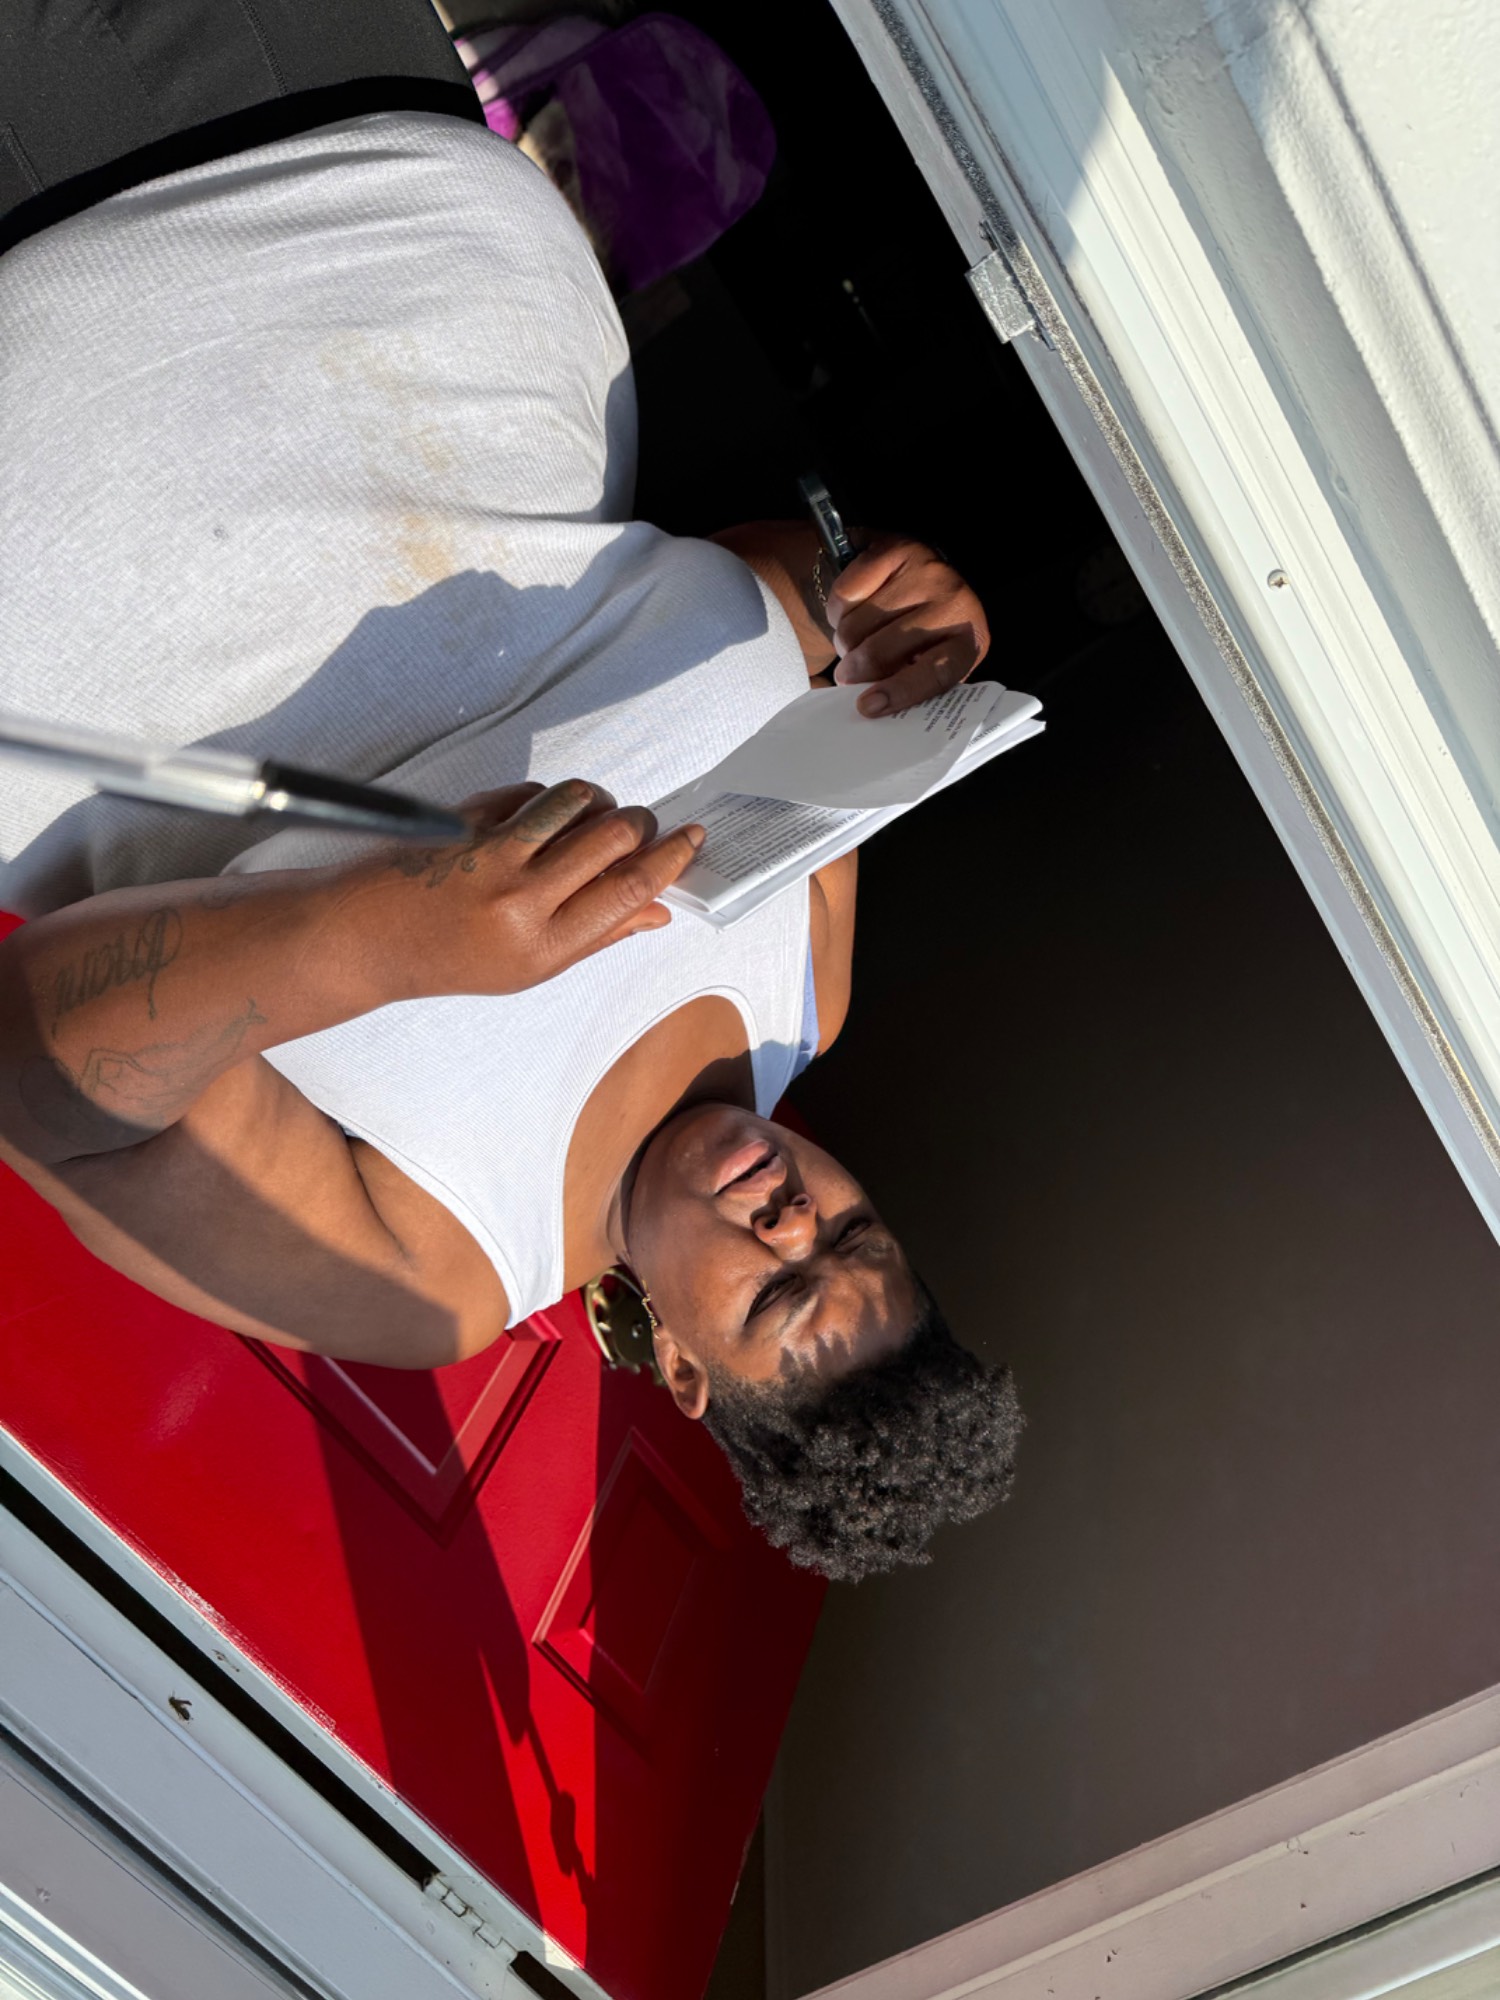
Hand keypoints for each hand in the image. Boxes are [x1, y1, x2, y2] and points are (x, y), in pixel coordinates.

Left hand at [341, 780, 702, 1000]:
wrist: (367, 939)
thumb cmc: (452, 957)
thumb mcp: (531, 966)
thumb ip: (598, 935)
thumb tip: (659, 910)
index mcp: (543, 945)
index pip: (630, 890)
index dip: (671, 858)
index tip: (691, 838)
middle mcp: (519, 900)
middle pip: (613, 837)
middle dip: (641, 822)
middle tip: (640, 826)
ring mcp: (489, 854)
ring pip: (576, 800)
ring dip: (599, 800)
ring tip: (594, 816)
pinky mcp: (465, 818)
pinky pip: (531, 792)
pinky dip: (550, 798)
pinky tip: (542, 818)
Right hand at [826, 536, 989, 715]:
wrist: (914, 574)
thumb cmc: (921, 633)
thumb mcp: (928, 661)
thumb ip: (910, 685)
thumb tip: (872, 711)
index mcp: (969, 640)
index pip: (938, 672)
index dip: (900, 691)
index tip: (867, 706)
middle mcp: (955, 601)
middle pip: (885, 650)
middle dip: (855, 670)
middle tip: (847, 676)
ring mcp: (926, 571)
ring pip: (857, 625)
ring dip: (844, 640)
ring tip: (854, 640)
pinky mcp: (896, 549)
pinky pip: (845, 595)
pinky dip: (838, 611)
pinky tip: (852, 610)